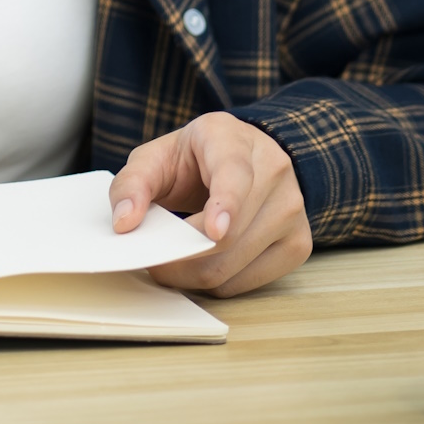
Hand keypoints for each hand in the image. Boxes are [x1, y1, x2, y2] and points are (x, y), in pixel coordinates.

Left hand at [108, 112, 312, 296]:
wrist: (243, 157)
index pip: (235, 175)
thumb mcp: (156, 158)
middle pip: (229, 235)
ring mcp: (292, 209)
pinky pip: (248, 282)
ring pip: (236, 264)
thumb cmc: (194, 160)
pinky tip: (203, 264)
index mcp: (233, 140)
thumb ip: (132, 184)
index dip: (226, 204)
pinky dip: (217, 282)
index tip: (214, 229)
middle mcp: (273, 170)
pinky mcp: (298, 244)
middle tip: (152, 260)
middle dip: (181, 257)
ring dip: (193, 274)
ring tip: (173, 260)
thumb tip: (124, 223)